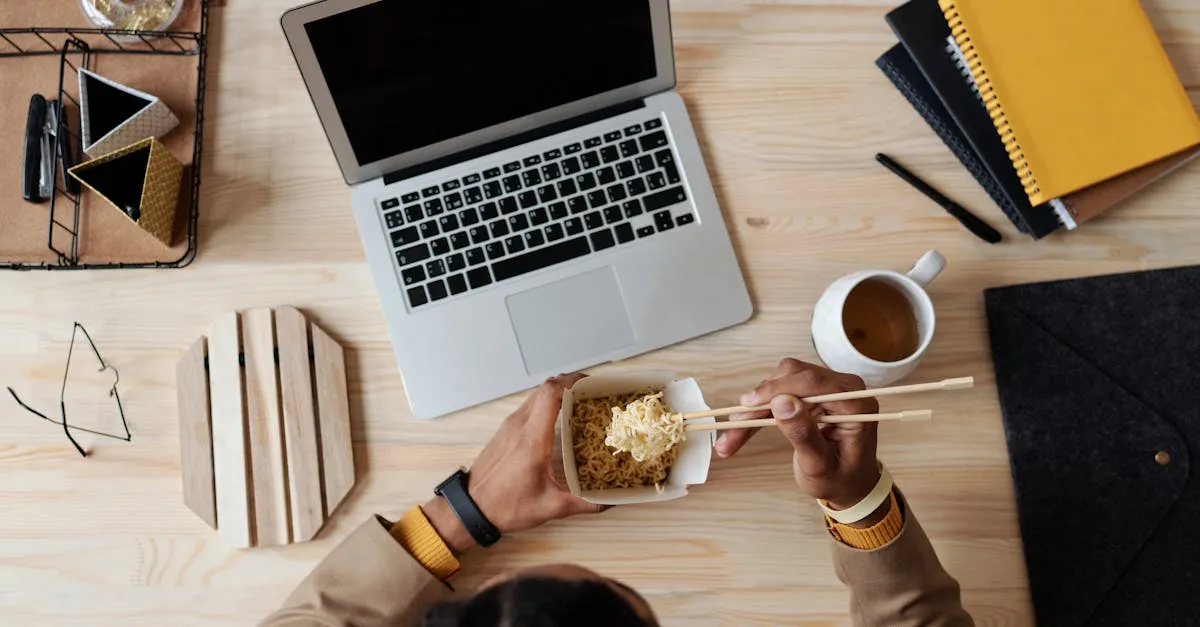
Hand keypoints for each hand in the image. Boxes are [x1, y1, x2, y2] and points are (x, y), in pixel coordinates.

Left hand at [424, 373, 605, 553]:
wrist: (470, 508)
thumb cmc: (507, 506)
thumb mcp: (550, 507)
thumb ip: (584, 504)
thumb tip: (610, 502)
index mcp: (532, 439)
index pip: (551, 394)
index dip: (571, 381)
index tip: (591, 383)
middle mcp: (519, 425)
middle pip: (545, 389)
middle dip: (569, 384)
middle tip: (591, 393)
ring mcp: (509, 426)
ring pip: (536, 396)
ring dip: (557, 393)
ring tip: (579, 403)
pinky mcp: (504, 431)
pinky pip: (528, 407)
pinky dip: (545, 404)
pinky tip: (558, 419)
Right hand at [716, 359, 880, 510]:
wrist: (849, 485)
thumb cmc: (839, 480)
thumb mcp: (819, 465)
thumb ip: (803, 434)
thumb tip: (781, 402)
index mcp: (857, 404)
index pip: (813, 382)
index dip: (777, 389)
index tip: (748, 405)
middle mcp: (845, 388)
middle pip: (793, 376)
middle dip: (761, 400)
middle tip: (734, 426)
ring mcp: (828, 387)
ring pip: (781, 380)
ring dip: (756, 406)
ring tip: (733, 435)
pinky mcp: (813, 392)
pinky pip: (780, 390)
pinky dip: (760, 408)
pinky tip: (742, 427)